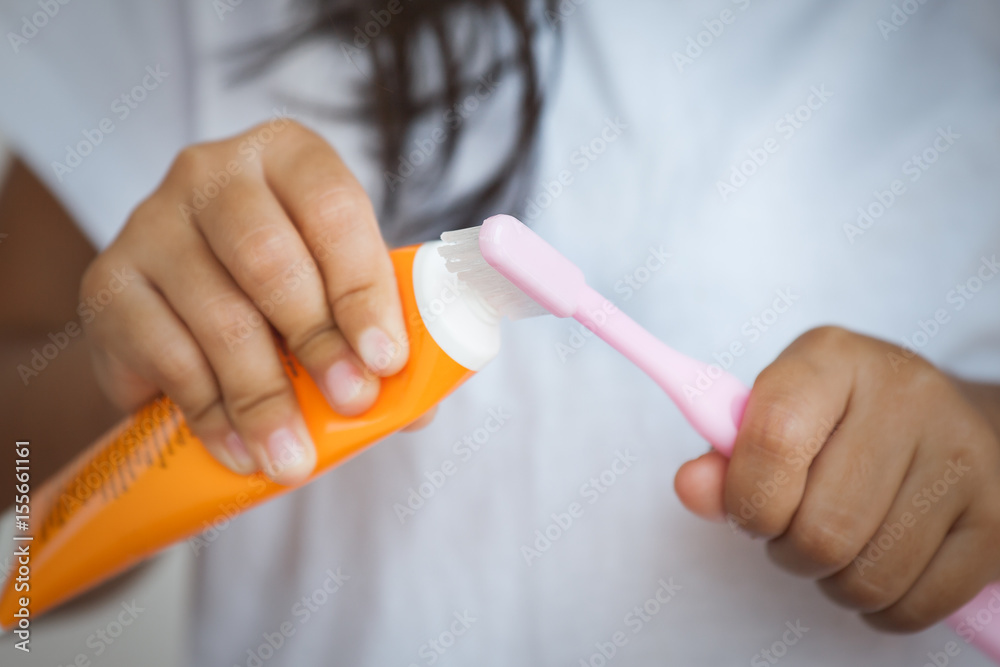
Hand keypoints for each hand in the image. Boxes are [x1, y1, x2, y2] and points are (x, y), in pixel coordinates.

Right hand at [80, 119, 410, 484]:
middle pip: (268, 258)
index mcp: (287, 156)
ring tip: (294, 456)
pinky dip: (210, 413)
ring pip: (218, 315)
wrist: (190, 304)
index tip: (386, 358)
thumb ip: (379, 333)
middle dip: (317, 342)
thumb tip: (415, 409)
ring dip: (264, 397)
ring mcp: (150, 223)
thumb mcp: (339, 290)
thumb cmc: (287, 289)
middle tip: (350, 403)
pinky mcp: (107, 283)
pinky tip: (240, 448)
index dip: (363, 287)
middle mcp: (211, 173)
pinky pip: (165, 355)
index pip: (332, 208)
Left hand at [674, 326, 999, 630]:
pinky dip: (880, 606)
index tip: (748, 509)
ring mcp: (962, 458)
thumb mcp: (776, 414)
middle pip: (822, 528)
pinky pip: (913, 606)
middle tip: (795, 529)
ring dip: (832, 581)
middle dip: (789, 549)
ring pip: (866, 577)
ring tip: (838, 544)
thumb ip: (726, 456)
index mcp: (832, 359)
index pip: (774, 439)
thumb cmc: (842, 424)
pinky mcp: (996, 520)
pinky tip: (880, 563)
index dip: (747, 498)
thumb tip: (691, 489)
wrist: (951, 422)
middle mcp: (906, 397)